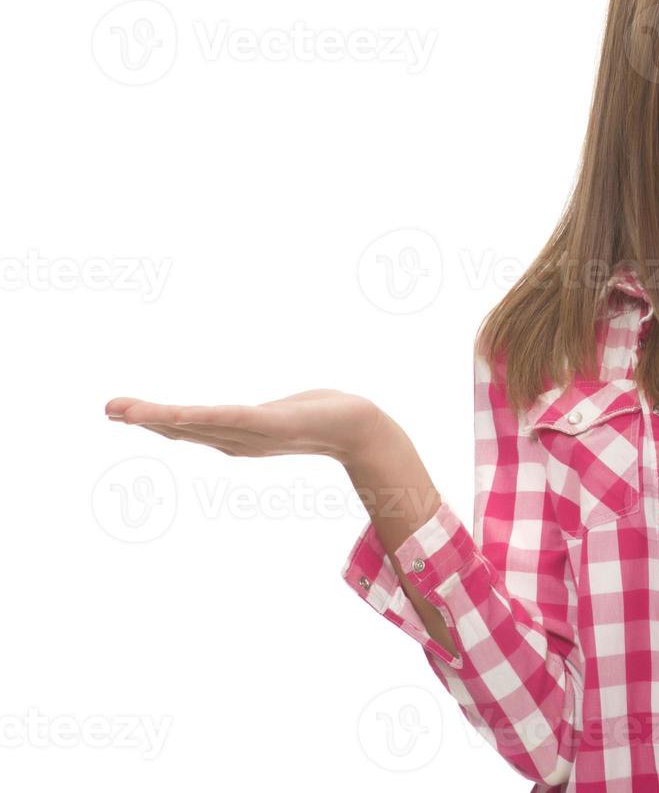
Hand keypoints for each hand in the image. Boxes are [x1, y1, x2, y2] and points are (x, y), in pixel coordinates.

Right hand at [103, 388, 386, 463]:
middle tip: (108, 408)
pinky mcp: (271, 424)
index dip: (153, 421)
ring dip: (161, 418)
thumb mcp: (278, 416)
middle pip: (184, 429)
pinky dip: (200, 418)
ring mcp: (253, 433)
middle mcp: (239, 439)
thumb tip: (237, 417)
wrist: (361, 428)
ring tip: (126, 409)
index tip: (120, 411)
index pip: (188, 428)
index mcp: (237, 436)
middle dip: (145, 419)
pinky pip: (229, 419)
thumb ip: (254, 418)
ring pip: (199, 425)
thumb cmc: (322, 419)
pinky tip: (176, 413)